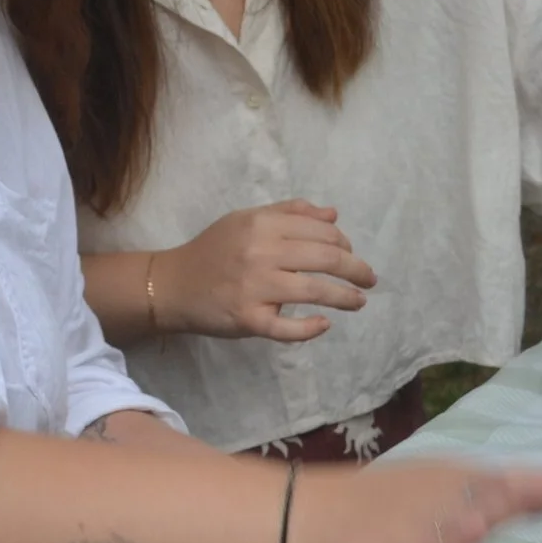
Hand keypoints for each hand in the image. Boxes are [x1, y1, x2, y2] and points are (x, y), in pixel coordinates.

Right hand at [157, 201, 377, 341]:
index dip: (344, 243)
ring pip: (315, 291)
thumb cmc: (213, 250)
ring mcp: (255, 288)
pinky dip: (311, 328)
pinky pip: (288, 328)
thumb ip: (288, 213)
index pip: (321, 231)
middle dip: (356, 270)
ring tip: (359, 301)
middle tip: (369, 279)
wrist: (172, 284)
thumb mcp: (245, 220)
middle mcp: (261, 253)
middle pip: (326, 259)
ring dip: (346, 297)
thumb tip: (333, 215)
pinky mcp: (248, 319)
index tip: (350, 254)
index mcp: (262, 225)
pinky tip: (323, 324)